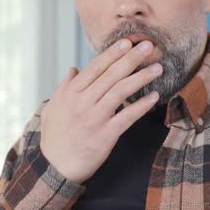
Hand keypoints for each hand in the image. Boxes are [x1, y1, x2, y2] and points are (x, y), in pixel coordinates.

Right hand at [39, 38, 161, 183]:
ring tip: (157, 68)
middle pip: (111, 75)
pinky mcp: (105, 135)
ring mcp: (95, 118)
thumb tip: (73, 69)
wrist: (55, 167)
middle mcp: (83, 102)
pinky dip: (141, 106)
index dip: (112, 54)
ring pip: (121, 92)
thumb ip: (64, 87)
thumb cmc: (54, 138)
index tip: (126, 42)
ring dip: (141, 78)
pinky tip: (154, 97)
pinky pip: (127, 117)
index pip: (94, 68)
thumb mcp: (53, 108)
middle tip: (148, 46)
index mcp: (71, 93)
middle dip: (131, 58)